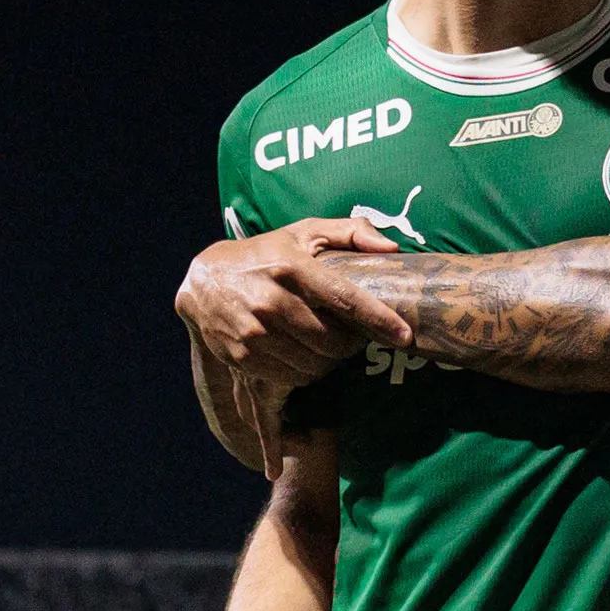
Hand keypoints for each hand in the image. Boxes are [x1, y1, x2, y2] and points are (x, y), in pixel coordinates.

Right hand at [178, 218, 412, 380]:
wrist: (205, 280)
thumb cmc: (266, 254)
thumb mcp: (304, 232)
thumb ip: (351, 232)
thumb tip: (391, 246)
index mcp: (292, 267)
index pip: (344, 299)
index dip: (378, 319)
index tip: (405, 335)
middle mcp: (272, 301)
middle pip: (333, 341)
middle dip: (352, 344)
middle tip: (353, 335)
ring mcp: (254, 332)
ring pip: (315, 365)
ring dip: (331, 361)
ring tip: (328, 344)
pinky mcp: (242, 356)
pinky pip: (293, 377)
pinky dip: (308, 372)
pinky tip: (305, 354)